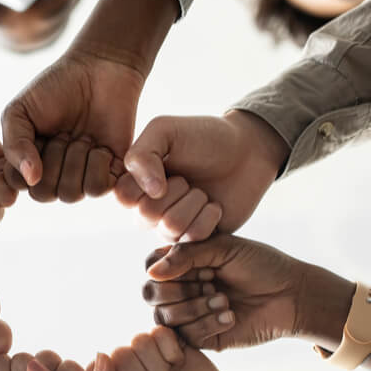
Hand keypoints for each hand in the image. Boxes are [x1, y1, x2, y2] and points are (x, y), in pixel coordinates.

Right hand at [1, 50, 142, 201]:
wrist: (100, 70)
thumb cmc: (55, 87)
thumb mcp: (20, 110)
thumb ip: (13, 144)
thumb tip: (30, 180)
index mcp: (28, 162)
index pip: (18, 184)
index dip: (26, 161)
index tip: (37, 133)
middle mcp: (54, 175)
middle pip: (45, 194)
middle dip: (52, 161)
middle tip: (63, 134)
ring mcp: (82, 176)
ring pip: (71, 194)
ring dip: (75, 162)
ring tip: (82, 138)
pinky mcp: (110, 173)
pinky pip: (98, 189)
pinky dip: (97, 165)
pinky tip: (99, 145)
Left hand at [86, 327, 240, 370]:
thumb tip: (99, 355)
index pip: (99, 367)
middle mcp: (128, 366)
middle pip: (121, 352)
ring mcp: (151, 353)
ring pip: (140, 340)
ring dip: (157, 365)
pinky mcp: (173, 342)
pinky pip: (161, 332)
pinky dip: (171, 351)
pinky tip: (179, 365)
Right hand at [117, 111, 289, 232]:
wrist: (246, 150)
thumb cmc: (203, 136)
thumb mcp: (164, 130)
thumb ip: (142, 154)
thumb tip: (151, 192)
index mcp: (136, 183)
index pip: (123, 197)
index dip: (146, 181)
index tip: (166, 165)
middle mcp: (148, 209)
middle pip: (146, 216)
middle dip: (176, 190)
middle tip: (189, 177)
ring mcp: (171, 227)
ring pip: (171, 227)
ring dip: (194, 202)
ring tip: (202, 190)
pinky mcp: (196, 239)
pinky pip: (194, 237)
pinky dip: (209, 216)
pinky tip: (214, 205)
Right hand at [142, 234, 308, 350]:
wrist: (291, 294)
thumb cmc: (261, 265)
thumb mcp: (224, 248)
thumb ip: (186, 255)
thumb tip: (152, 273)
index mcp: (182, 264)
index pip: (150, 267)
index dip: (168, 268)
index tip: (203, 265)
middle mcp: (181, 290)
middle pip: (151, 294)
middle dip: (180, 290)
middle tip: (212, 283)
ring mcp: (190, 316)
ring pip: (165, 318)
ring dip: (195, 308)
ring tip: (225, 301)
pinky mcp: (203, 339)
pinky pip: (187, 336)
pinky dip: (209, 324)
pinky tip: (231, 316)